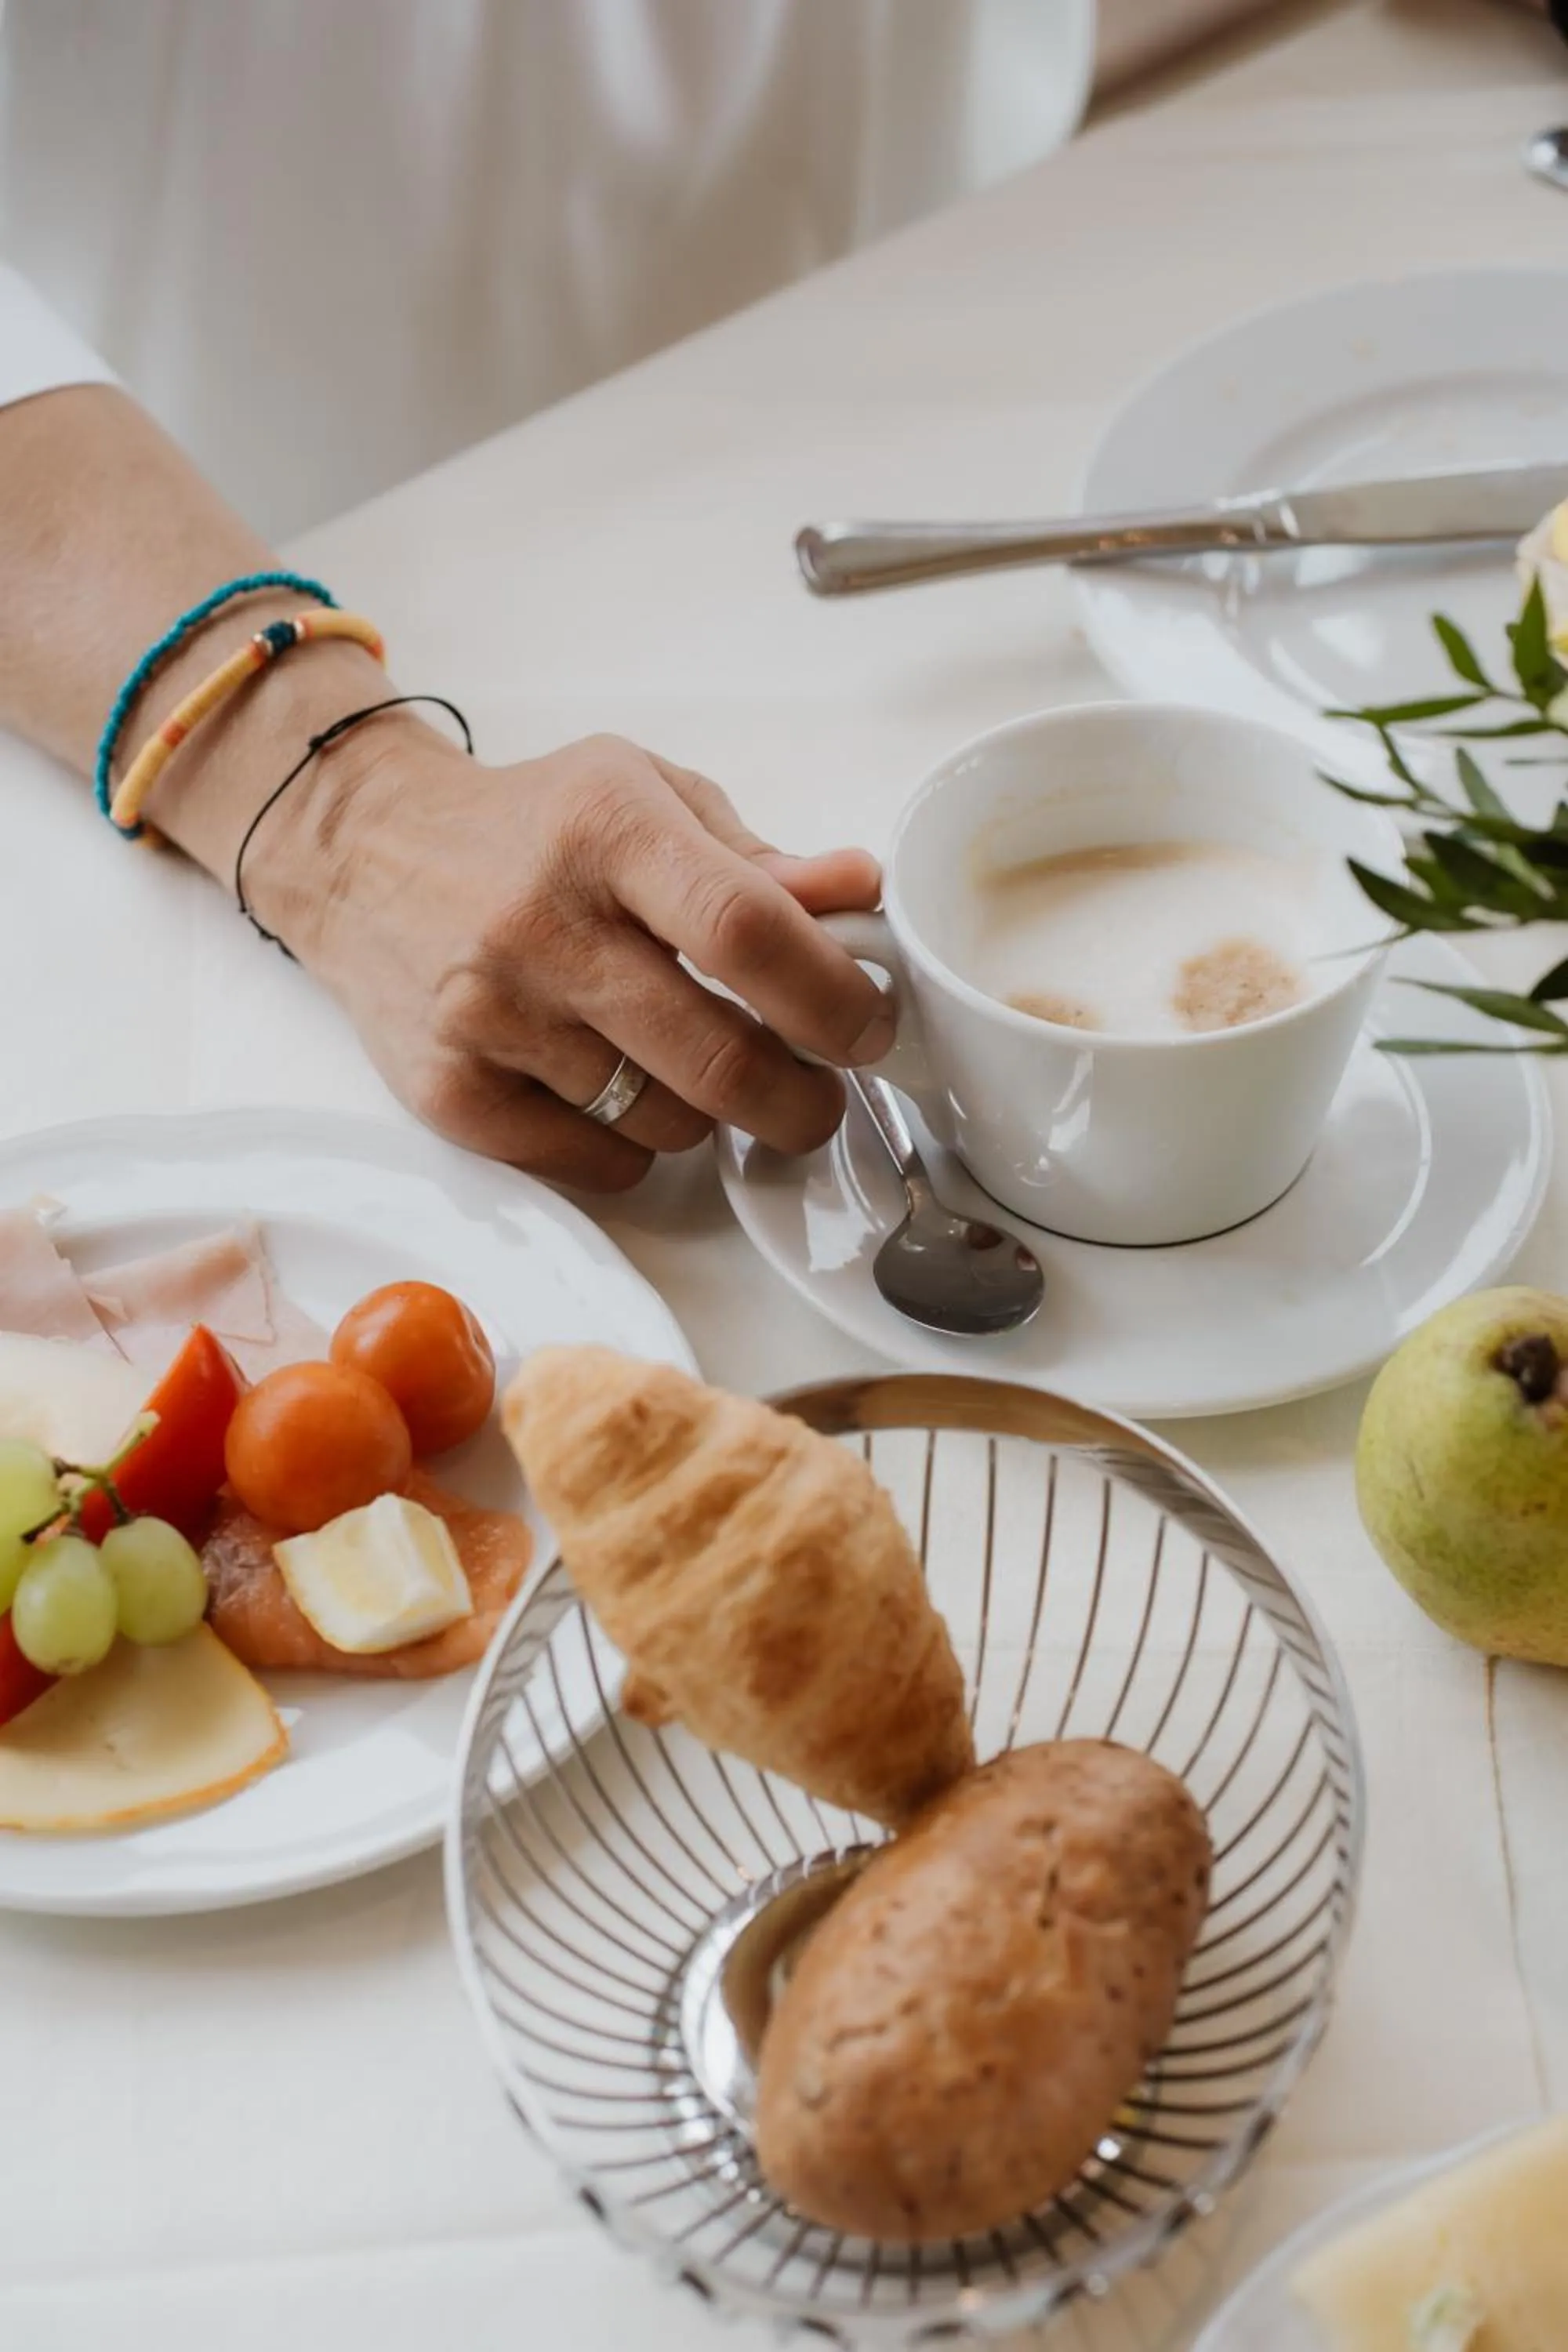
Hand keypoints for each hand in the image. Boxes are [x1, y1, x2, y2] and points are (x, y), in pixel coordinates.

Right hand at [252, 725, 892, 1187]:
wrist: (360, 854)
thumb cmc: (529, 828)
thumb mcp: (646, 798)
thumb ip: (758, 860)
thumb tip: (858, 898)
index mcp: (606, 829)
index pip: (747, 930)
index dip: (832, 998)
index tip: (869, 1030)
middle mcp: (540, 923)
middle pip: (718, 1057)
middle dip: (799, 1100)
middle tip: (816, 1095)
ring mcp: (488, 1015)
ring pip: (667, 1122)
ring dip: (708, 1115)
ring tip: (690, 1066)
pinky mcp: (448, 1092)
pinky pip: (597, 1161)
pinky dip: (633, 1144)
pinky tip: (616, 1090)